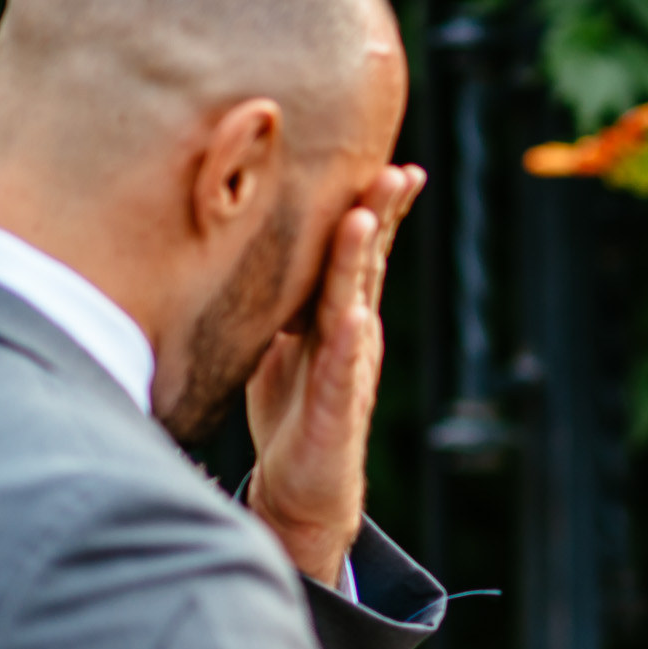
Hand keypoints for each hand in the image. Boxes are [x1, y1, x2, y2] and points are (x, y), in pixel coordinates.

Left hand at [246, 164, 424, 585]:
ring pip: (355, 306)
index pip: (361, 252)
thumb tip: (252, 242)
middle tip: (395, 170)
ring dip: (361, 262)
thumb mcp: (281, 338)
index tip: (389, 160)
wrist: (302, 488)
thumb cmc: (293, 409)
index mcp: (339, 314)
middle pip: (368, 266)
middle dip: (382, 215)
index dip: (376, 207)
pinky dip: (347, 343)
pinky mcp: (335, 410)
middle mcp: (352, 335)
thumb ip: (282, 296)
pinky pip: (341, 371)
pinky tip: (355, 317)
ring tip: (365, 220)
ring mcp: (347, 370)